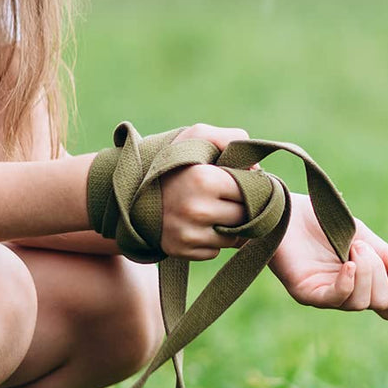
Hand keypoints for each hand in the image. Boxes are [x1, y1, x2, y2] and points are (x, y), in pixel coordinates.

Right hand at [158, 124, 249, 258]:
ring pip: (233, 238)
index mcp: (204, 179)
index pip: (250, 191)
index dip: (248, 185)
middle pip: (245, 217)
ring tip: (210, 210)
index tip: (238, 181)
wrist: (130, 190)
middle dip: (240, 208)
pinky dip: (211, 241)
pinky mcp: (181, 251)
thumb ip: (232, 139)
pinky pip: (214, 251)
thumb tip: (256, 170)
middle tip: (224, 197)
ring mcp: (188, 233)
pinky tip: (197, 225)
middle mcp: (197, 209)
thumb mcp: (198, 136)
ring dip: (227, 227)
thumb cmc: (173, 161)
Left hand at [269, 194, 387, 318]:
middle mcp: (345, 294)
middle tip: (361, 245)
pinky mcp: (306, 293)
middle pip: (379, 303)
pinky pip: (334, 299)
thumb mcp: (362, 235)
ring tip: (353, 246)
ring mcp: (325, 295)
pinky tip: (348, 265)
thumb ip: (386, 255)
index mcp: (361, 282)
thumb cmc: (322, 220)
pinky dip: (347, 283)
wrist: (288, 208)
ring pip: (360, 302)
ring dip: (365, 271)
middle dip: (379, 272)